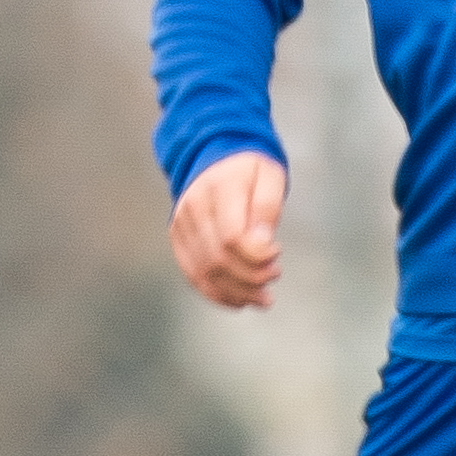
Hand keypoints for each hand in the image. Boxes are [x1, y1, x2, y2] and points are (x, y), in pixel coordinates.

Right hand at [170, 150, 286, 308]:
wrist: (215, 154)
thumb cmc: (250, 169)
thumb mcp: (270, 176)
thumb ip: (267, 207)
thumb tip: (262, 244)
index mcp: (219, 188)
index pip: (232, 237)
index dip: (256, 256)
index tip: (277, 253)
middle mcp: (194, 206)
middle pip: (218, 259)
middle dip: (250, 278)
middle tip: (274, 276)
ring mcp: (181, 223)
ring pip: (204, 272)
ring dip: (236, 292)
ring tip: (263, 298)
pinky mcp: (177, 236)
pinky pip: (192, 273)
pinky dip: (216, 293)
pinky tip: (239, 301)